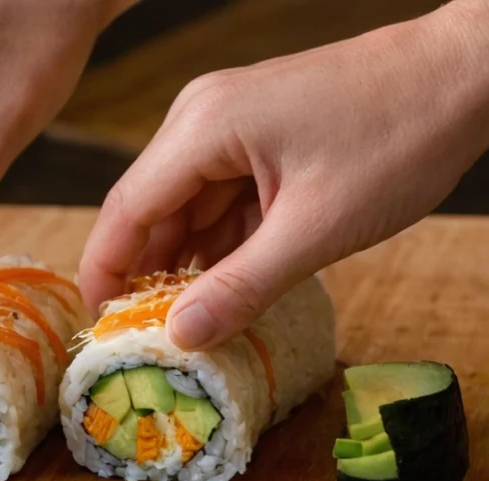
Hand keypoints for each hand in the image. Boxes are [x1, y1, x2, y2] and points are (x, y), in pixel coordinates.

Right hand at [78, 0, 488, 348]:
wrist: (468, 73)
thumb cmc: (399, 138)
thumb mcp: (314, 230)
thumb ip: (240, 287)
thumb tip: (180, 336)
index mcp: (201, 127)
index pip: (125, 209)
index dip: (105, 272)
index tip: (99, 326)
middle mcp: (201, 117)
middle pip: (151, 209)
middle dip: (148, 273)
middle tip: (149, 337)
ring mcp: (229, 121)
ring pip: (187, 206)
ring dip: (189, 262)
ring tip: (192, 321)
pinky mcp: (257, 133)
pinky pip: (220, 195)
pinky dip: (223, 241)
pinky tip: (232, 283)